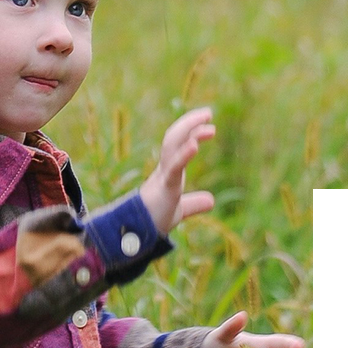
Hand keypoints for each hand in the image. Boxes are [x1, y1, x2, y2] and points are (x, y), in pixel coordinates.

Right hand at [140, 107, 215, 233]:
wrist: (136, 235)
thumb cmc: (154, 220)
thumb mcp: (179, 210)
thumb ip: (193, 204)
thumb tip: (211, 201)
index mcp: (169, 171)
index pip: (179, 143)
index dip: (192, 131)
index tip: (209, 125)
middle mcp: (164, 168)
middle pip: (174, 137)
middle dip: (190, 122)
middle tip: (209, 112)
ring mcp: (163, 175)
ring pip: (172, 145)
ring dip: (189, 131)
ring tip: (208, 124)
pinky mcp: (164, 187)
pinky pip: (173, 167)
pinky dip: (183, 154)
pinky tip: (195, 145)